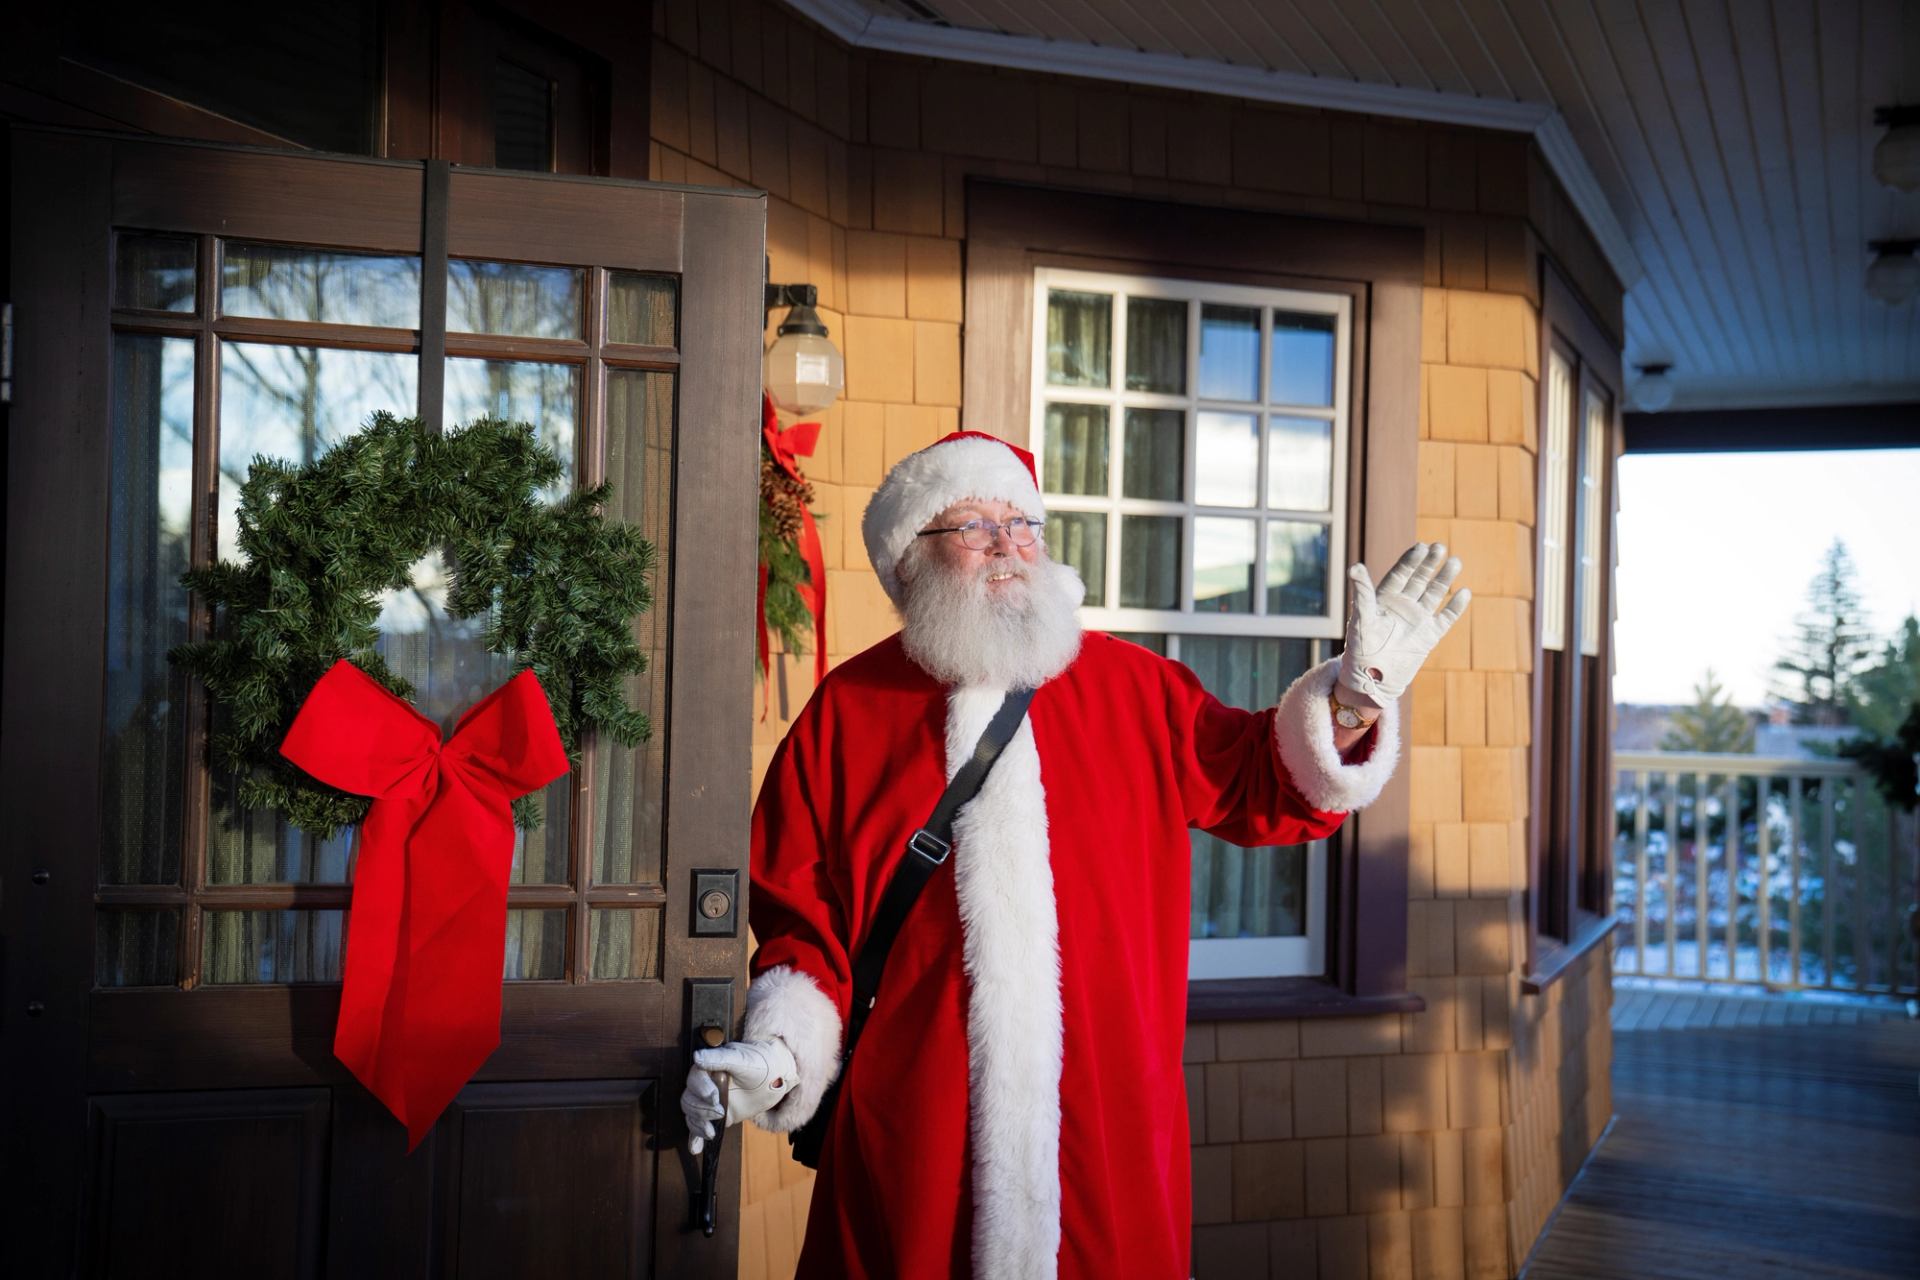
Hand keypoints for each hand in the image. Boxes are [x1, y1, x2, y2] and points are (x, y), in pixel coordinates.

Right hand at [681, 1037, 798, 1153]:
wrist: (772, 1079)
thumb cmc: (759, 1064)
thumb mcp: (743, 1060)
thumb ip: (721, 1059)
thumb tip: (697, 1058)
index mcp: (708, 1067)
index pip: (694, 1078)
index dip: (701, 1089)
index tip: (714, 1096)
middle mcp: (704, 1084)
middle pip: (689, 1099)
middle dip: (702, 1109)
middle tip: (720, 1112)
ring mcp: (707, 1101)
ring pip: (692, 1114)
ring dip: (698, 1124)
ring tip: (711, 1131)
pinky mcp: (713, 1115)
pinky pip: (698, 1127)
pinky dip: (695, 1138)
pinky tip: (695, 1149)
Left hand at [1338, 542, 1470, 702]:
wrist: (1371, 679)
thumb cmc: (1360, 648)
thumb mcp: (1361, 618)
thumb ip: (1362, 592)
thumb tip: (1354, 567)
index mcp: (1384, 599)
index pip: (1401, 574)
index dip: (1411, 560)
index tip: (1421, 546)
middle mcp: (1402, 606)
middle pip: (1420, 579)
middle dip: (1430, 564)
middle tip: (1441, 547)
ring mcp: (1417, 620)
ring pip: (1434, 594)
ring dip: (1444, 579)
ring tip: (1455, 562)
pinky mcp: (1429, 636)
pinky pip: (1445, 618)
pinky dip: (1455, 607)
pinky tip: (1464, 592)